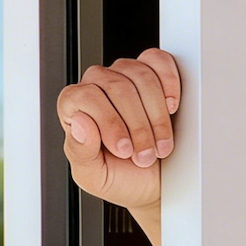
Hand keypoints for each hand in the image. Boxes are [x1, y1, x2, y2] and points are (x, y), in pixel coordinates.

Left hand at [56, 49, 180, 212]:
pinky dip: (169, 82)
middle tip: (145, 155)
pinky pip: (158, 60)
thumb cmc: (120, 178)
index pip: (83, 96)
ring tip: (160, 145)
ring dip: (157, 115)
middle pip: (116, 86)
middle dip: (137, 126)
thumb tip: (81, 122)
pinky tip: (171, 107)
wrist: (152, 185)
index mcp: (74, 109)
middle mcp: (96, 87)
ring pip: (140, 76)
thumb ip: (81, 151)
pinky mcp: (152, 72)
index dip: (108, 122)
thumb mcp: (94, 176)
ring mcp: (124, 76)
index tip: (125, 149)